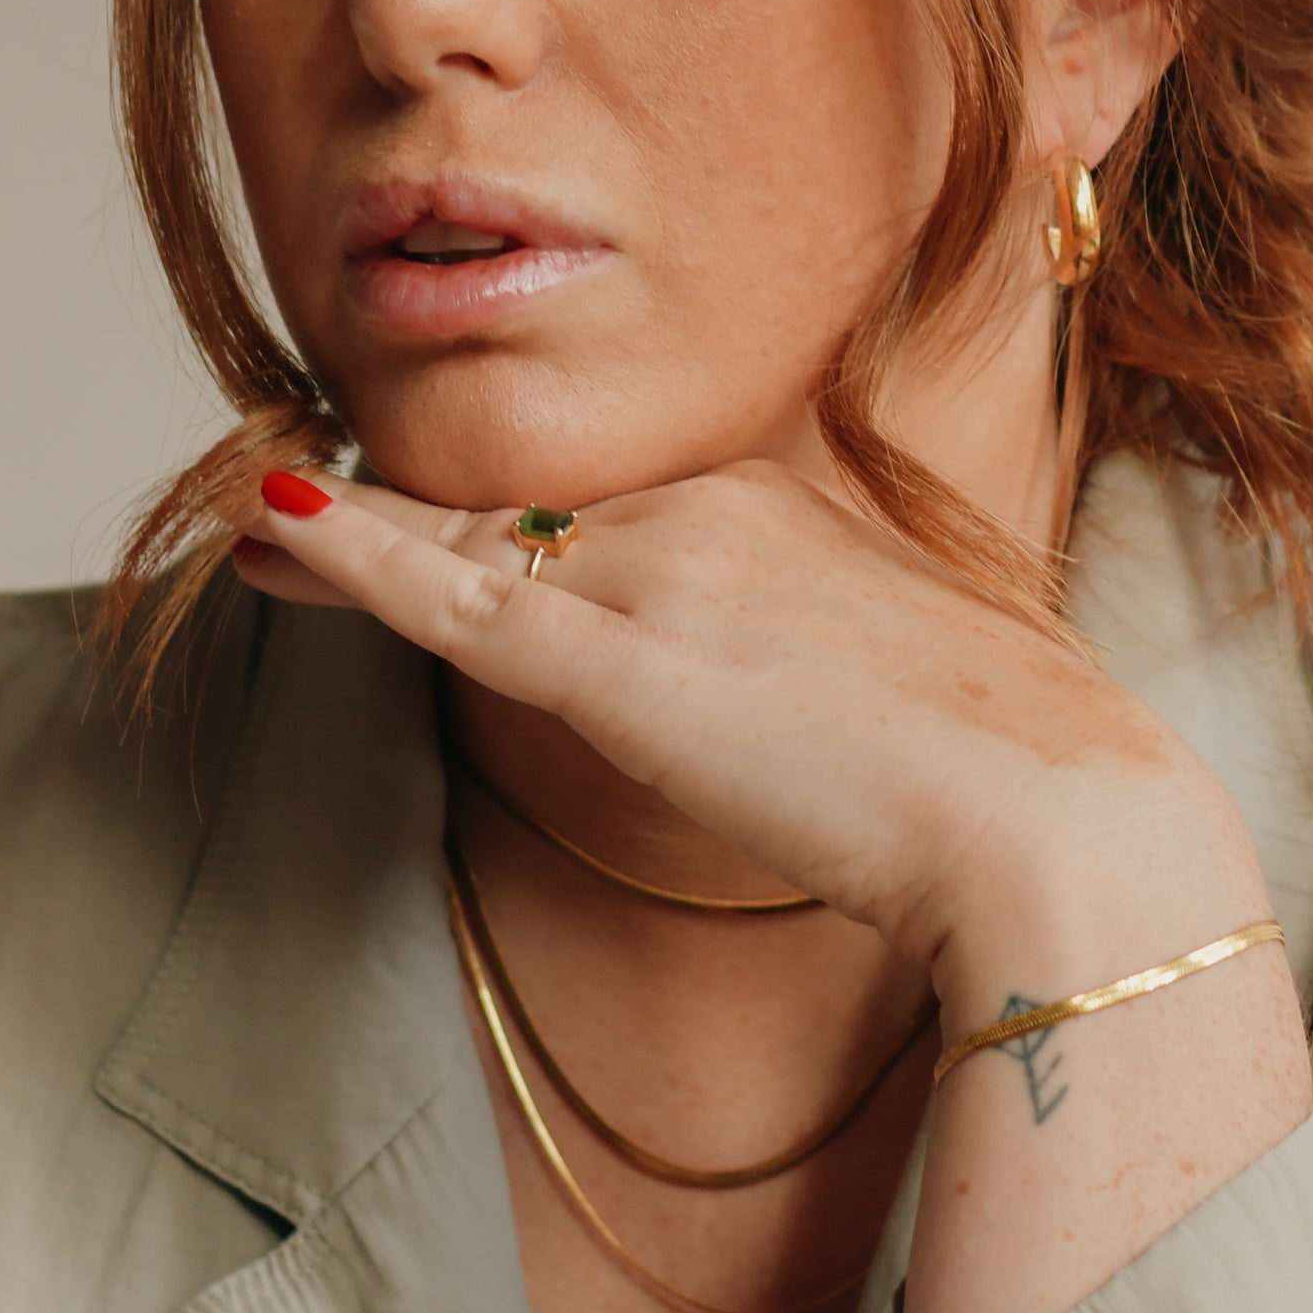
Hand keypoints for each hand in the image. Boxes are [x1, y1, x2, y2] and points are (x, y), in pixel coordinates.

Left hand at [232, 460, 1264, 986]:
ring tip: (253, 519)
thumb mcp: (922, 676)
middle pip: (521, 510)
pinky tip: (271, 524)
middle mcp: (710, 512)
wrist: (1058, 818)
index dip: (509, 511)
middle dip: (408, 509)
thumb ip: (835, 660)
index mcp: (782, 504)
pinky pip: (450, 601)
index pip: (605, 503)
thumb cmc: (1023, 771)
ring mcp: (662, 578)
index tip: (442, 505)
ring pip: (466, 542)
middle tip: (302, 493)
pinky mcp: (622, 666)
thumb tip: (808, 701)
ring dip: (346, 529)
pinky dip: (352, 556)